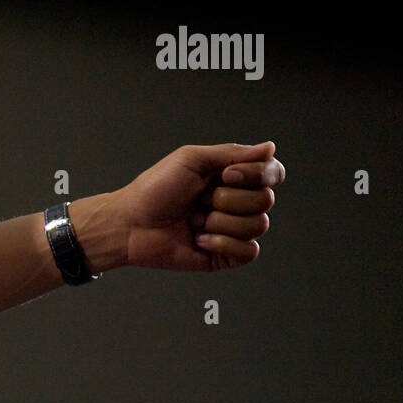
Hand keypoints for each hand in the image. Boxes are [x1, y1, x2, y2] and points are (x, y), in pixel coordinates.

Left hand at [113, 141, 284, 271]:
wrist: (130, 223)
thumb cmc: (154, 189)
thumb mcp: (191, 160)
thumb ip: (232, 153)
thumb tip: (271, 148)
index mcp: (232, 177)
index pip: (272, 173)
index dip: (256, 175)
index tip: (225, 176)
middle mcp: (237, 202)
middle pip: (266, 200)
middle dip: (228, 200)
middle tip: (198, 200)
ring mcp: (233, 229)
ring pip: (258, 226)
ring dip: (220, 222)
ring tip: (194, 221)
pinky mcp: (226, 255)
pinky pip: (249, 251)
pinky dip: (222, 243)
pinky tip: (199, 239)